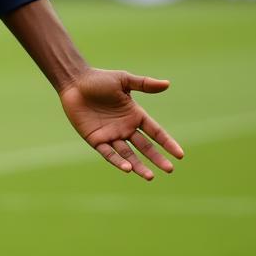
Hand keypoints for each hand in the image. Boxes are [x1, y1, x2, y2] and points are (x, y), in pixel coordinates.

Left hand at [58, 69, 183, 180]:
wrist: (74, 82)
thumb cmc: (99, 79)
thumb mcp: (124, 80)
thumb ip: (144, 84)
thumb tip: (167, 84)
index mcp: (134, 115)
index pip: (155, 132)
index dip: (167, 143)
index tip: (180, 154)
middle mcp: (125, 128)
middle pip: (145, 147)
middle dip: (157, 158)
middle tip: (169, 169)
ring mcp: (111, 135)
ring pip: (128, 154)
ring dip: (139, 166)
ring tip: (150, 176)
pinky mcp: (95, 139)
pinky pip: (108, 153)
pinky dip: (118, 161)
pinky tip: (128, 168)